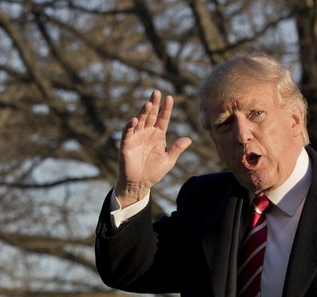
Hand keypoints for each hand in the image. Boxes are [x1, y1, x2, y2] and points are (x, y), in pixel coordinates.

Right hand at [116, 89, 191, 206]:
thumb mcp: (168, 160)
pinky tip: (135, 119)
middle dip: (153, 104)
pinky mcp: (127, 143)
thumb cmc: (154, 171)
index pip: (163, 118)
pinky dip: (131, 125)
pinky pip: (128, 132)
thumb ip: (177, 149)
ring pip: (140, 120)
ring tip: (148, 103)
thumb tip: (189, 139)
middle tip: (157, 92)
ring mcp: (137, 137)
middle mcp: (147, 132)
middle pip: (151, 115)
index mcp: (158, 135)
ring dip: (143, 112)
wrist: (140, 183)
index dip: (166, 109)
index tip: (170, 98)